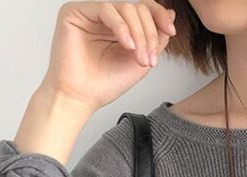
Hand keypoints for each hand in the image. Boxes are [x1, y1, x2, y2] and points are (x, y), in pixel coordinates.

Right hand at [42, 1, 176, 113]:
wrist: (82, 98)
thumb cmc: (106, 84)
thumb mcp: (141, 61)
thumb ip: (156, 38)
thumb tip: (171, 14)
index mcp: (120, 27)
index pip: (143, 10)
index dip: (159, 16)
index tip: (171, 31)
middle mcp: (106, 18)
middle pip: (138, 8)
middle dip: (149, 34)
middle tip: (150, 58)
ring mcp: (91, 13)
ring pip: (126, 8)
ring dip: (139, 34)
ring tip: (139, 57)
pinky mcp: (75, 12)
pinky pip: (106, 9)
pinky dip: (121, 27)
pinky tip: (127, 45)